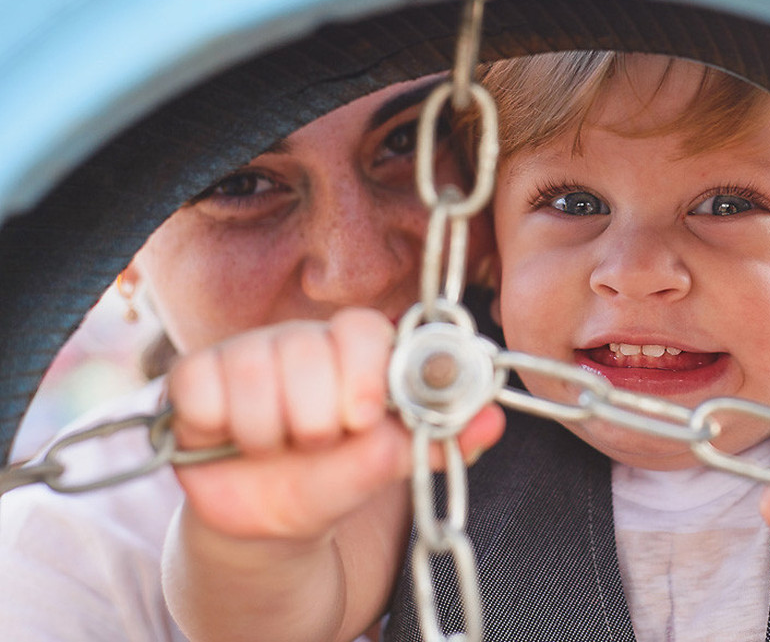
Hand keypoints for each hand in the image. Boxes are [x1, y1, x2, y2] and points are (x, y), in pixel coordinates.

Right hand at [167, 307, 504, 541]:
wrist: (272, 523)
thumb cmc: (336, 479)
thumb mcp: (389, 463)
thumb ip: (437, 436)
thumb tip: (493, 418)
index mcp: (355, 349)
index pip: (362, 328)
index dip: (362, 373)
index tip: (363, 419)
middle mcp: (300, 339)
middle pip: (305, 347)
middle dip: (315, 417)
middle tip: (318, 442)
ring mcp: (245, 352)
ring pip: (252, 370)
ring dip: (270, 432)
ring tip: (280, 447)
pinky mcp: (194, 376)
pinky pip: (200, 385)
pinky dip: (222, 426)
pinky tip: (234, 440)